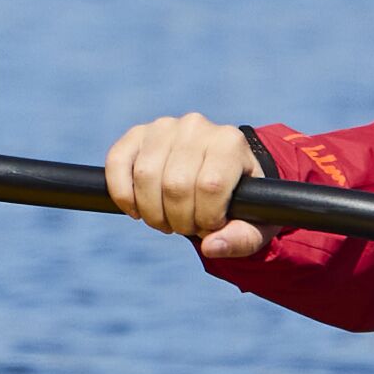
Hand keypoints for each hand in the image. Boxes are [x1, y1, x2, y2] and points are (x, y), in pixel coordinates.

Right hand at [106, 114, 266, 259]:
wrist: (222, 172)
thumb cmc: (241, 201)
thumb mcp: (256, 224)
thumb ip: (241, 239)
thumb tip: (210, 247)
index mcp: (230, 143)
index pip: (210, 186)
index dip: (206, 218)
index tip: (211, 226)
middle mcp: (196, 126)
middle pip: (175, 185)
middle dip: (178, 219)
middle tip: (186, 226)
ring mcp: (164, 127)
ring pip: (145, 176)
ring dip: (151, 212)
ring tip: (166, 219)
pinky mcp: (138, 134)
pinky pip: (117, 162)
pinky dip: (121, 193)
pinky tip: (136, 210)